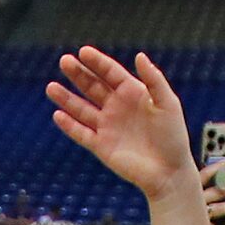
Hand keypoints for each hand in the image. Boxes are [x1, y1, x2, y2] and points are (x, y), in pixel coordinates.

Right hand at [49, 47, 194, 199]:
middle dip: (78, 74)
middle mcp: (116, 107)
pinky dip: (70, 125)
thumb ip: (154, 79)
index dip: (97, 62)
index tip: (83, 52)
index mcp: (132, 93)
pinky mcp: (101, 146)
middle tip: (64, 61)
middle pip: (92, 86)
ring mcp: (107, 126)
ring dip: (67, 98)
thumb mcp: (168, 104)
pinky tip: (58, 115)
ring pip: (82, 109)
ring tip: (51, 87)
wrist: (169, 172)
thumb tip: (139, 56)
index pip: (110, 73)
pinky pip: (81, 133)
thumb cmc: (173, 137)